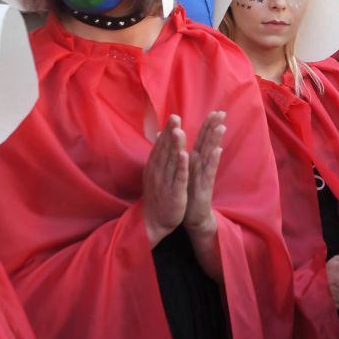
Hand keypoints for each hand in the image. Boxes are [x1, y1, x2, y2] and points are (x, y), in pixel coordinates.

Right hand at [142, 115, 187, 245]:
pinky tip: (185, 155)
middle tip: (176, 116)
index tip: (174, 116)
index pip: (161, 146)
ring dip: (176, 145)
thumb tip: (159, 136)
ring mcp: (165, 182)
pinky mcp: (174, 193)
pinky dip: (182, 166)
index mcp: (155, 167)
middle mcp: (158, 172)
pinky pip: (178, 177)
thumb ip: (159, 155)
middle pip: (165, 149)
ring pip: (171, 161)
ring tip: (180, 130)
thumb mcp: (155, 173)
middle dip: (171, 133)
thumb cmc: (157, 196)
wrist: (153, 222)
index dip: (168, 131)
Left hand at [184, 111, 224, 236]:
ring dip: (215, 141)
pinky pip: (208, 172)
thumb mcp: (185, 173)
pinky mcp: (204, 187)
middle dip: (214, 128)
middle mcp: (201, 166)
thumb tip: (182, 142)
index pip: (202, 140)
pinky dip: (212, 161)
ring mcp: (204, 176)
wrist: (192, 217)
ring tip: (221, 127)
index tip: (214, 111)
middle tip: (222, 112)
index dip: (208, 126)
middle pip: (208, 143)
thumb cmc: (188, 194)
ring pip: (210, 155)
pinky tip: (217, 151)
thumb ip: (185, 156)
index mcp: (195, 161)